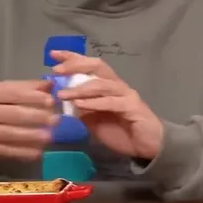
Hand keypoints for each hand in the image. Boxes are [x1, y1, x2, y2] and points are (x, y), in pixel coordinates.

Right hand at [0, 80, 57, 160]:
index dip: (34, 97)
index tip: (52, 101)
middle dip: (37, 117)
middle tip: (57, 120)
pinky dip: (22, 152)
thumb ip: (23, 88)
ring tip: (50, 137)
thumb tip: (50, 84)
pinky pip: (5, 151)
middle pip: (14, 114)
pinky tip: (38, 152)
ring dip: (32, 136)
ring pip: (10, 134)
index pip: (14, 93)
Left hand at [50, 51, 164, 159]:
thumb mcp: (95, 121)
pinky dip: (93, 102)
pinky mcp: (132, 106)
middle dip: (76, 65)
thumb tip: (64, 103)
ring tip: (63, 94)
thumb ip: (82, 111)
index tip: (53, 55)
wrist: (148, 147)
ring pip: (101, 84)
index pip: (91, 66)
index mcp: (108, 86)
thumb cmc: (123, 133)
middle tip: (57, 70)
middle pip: (98, 66)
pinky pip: (110, 101)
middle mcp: (118, 86)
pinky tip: (79, 104)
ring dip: (80, 88)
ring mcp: (126, 94)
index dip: (73, 58)